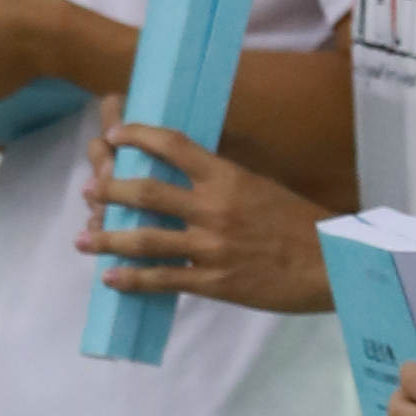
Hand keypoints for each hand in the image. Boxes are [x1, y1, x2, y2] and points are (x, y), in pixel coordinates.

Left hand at [76, 124, 330, 312]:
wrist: (332, 264)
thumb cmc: (300, 223)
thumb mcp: (261, 186)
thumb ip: (222, 181)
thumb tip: (188, 175)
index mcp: (227, 176)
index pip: (172, 146)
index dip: (137, 136)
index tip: (113, 134)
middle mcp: (214, 207)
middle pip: (145, 193)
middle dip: (109, 190)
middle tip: (88, 190)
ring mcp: (211, 246)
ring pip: (145, 239)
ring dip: (107, 238)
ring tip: (82, 239)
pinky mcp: (215, 281)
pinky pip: (163, 279)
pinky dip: (132, 279)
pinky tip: (110, 278)